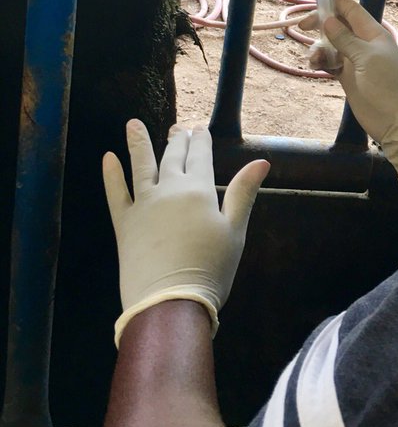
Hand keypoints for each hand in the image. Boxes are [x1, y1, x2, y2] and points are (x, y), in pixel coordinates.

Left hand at [103, 120, 268, 344]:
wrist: (171, 302)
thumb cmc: (211, 269)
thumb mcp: (235, 231)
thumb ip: (243, 193)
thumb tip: (261, 161)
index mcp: (199, 191)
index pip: (200, 157)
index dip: (200, 141)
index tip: (199, 128)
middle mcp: (169, 190)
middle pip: (173, 158)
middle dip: (177, 140)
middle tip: (178, 128)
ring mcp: (143, 205)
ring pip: (140, 167)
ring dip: (138, 143)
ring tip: (132, 124)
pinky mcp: (124, 224)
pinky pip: (115, 194)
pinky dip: (111, 175)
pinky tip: (108, 158)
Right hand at [301, 0, 397, 179]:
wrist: (397, 121)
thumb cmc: (386, 86)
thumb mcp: (365, 58)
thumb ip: (345, 39)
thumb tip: (328, 19)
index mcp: (373, 33)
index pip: (350, 8)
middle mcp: (363, 43)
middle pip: (337, 24)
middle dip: (319, 22)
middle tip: (301, 25)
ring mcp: (355, 60)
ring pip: (330, 44)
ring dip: (318, 47)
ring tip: (314, 58)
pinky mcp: (347, 76)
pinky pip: (329, 62)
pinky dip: (320, 61)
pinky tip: (315, 66)